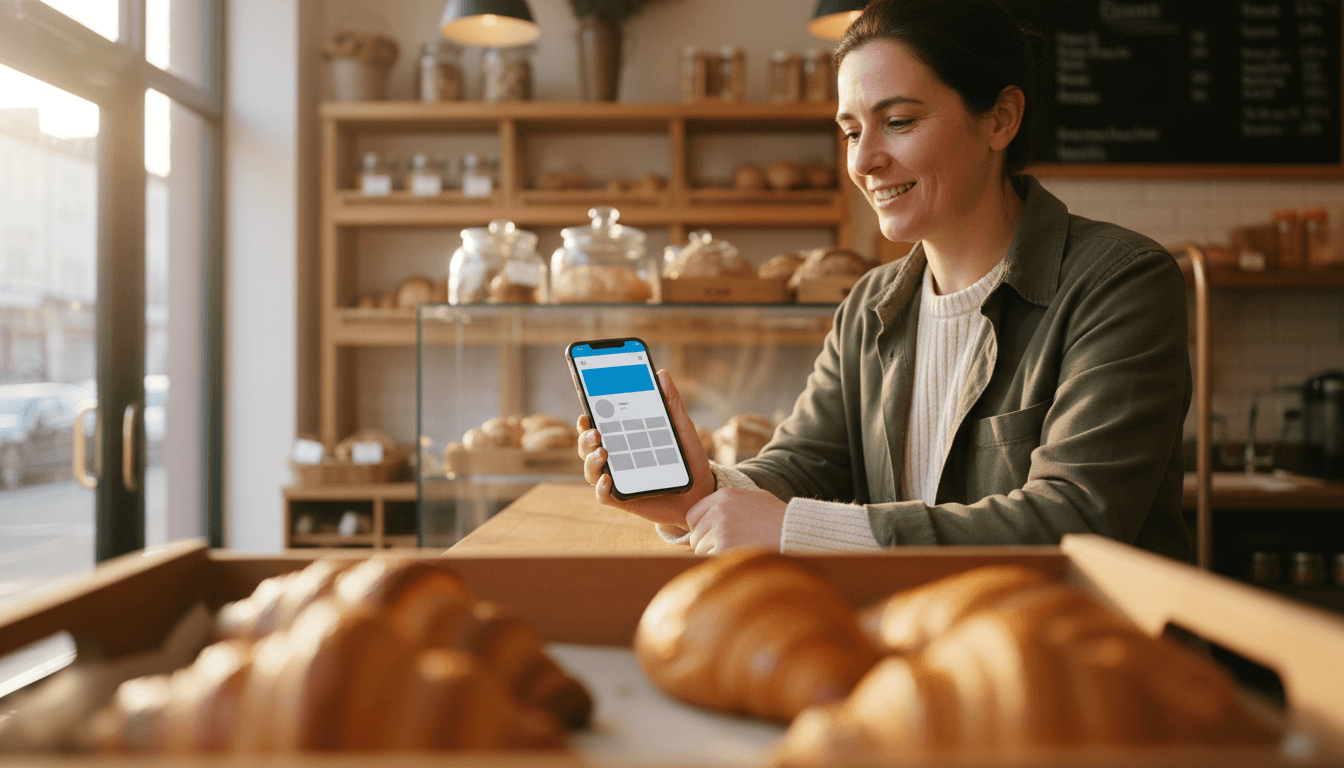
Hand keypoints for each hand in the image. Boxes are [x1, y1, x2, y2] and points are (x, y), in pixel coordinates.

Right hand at [575, 369, 713, 528]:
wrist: (702, 492)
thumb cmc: (688, 459)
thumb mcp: (682, 428)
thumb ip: (671, 403)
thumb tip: (661, 374)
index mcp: (625, 438)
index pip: (598, 426)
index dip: (586, 419)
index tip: (586, 411)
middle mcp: (616, 458)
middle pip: (588, 447)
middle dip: (585, 437)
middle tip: (595, 432)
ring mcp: (618, 478)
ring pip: (590, 469)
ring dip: (591, 459)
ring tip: (603, 452)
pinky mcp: (623, 499)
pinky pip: (603, 495)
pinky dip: (601, 488)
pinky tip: (608, 479)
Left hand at [685, 487, 786, 554]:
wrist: (793, 530)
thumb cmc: (776, 516)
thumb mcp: (753, 498)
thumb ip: (730, 503)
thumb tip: (709, 515)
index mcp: (723, 495)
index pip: (692, 516)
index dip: (699, 529)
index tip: (708, 536)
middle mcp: (718, 509)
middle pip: (695, 535)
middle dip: (706, 544)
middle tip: (725, 548)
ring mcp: (720, 528)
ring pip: (700, 550)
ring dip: (713, 554)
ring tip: (735, 551)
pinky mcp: (724, 546)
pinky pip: (710, 559)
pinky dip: (721, 562)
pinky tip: (738, 557)